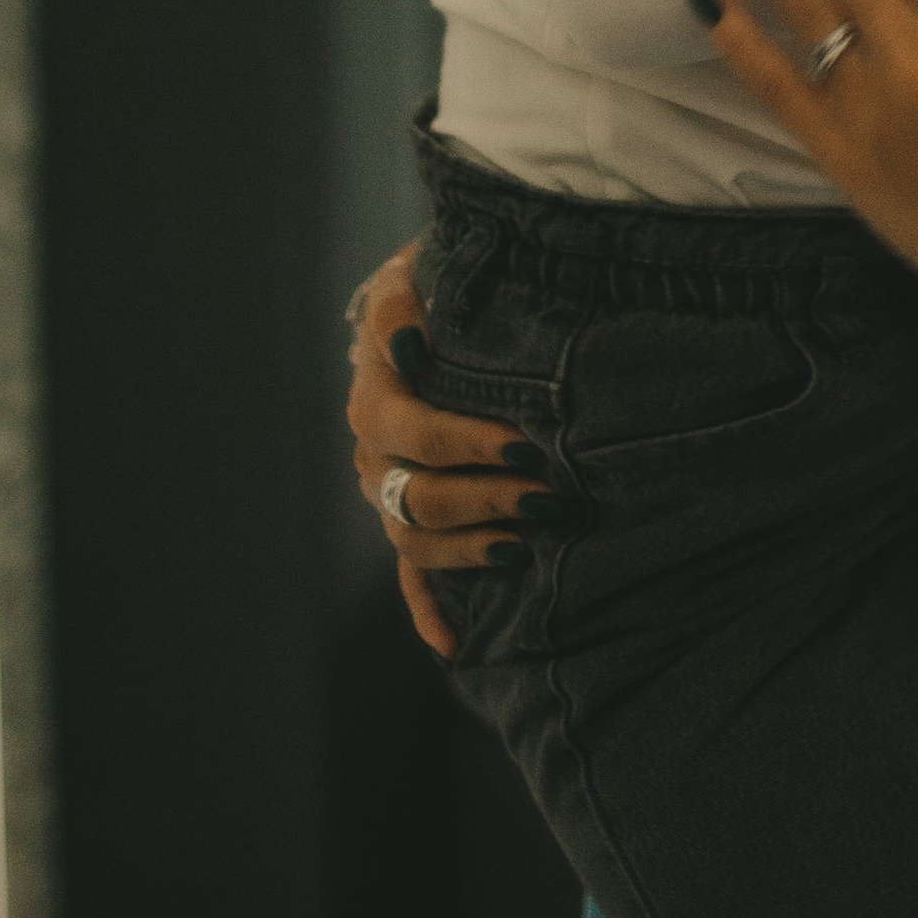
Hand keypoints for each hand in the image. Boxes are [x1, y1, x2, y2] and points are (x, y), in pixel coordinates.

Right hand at [344, 247, 540, 658]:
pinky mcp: (408, 519)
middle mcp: (373, 448)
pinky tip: (456, 646)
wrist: (434, 308)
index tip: (524, 441)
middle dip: (482, 497)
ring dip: (466, 547)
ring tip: (524, 543)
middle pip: (415, 492)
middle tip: (543, 494)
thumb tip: (408, 340)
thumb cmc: (439, 287)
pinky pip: (410, 576)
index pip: (408, 428)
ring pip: (413, 538)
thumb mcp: (416, 272)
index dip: (462, 441)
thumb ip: (399, 299)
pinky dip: (430, 611)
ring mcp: (387, 489)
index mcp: (375, 390)